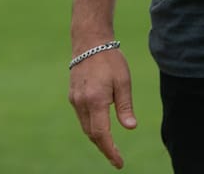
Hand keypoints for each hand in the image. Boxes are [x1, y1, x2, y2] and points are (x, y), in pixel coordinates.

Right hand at [68, 47, 137, 167]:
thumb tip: (130, 127)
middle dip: (104, 147)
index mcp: (95, 100)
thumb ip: (125, 106)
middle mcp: (81, 103)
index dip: (110, 151)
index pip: (102, 134)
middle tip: (117, 158)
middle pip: (92, 134)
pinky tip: (101, 127)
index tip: (119, 163)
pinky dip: (91, 126)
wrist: (89, 42)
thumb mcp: (123, 81)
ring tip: (111, 146)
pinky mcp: (73, 96)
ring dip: (97, 138)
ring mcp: (74, 100)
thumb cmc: (110, 59)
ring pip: (85, 127)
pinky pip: (82, 117)